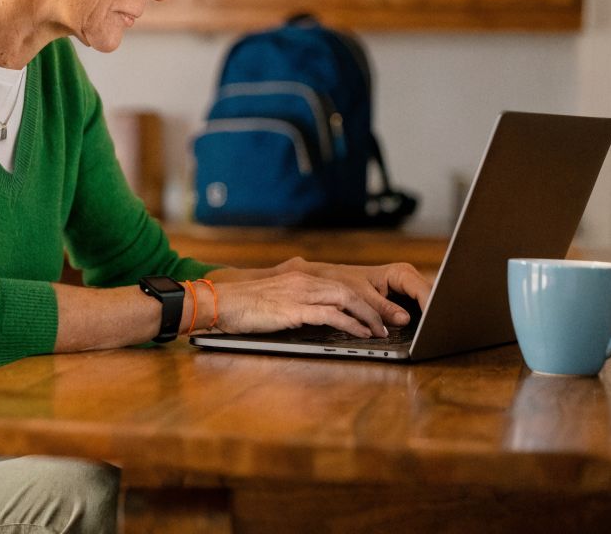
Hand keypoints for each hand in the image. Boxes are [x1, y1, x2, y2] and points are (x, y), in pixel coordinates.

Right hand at [203, 258, 431, 337]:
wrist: (216, 302)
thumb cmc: (240, 306)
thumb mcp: (275, 301)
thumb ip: (298, 305)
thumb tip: (319, 319)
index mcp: (300, 276)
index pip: (343, 282)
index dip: (367, 296)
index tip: (383, 310)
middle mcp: (303, 280)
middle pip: (352, 288)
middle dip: (377, 305)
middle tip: (394, 320)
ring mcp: (299, 293)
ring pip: (347, 298)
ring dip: (369, 315)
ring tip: (382, 329)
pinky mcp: (293, 309)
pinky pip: (331, 314)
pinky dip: (351, 323)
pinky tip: (361, 333)